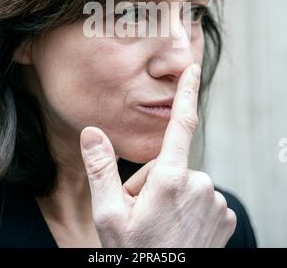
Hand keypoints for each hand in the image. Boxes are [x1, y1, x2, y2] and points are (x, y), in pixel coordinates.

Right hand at [80, 63, 236, 247]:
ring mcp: (216, 202)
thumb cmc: (135, 255)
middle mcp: (200, 185)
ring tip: (158, 225)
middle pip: (171, 164)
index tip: (194, 69)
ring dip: (170, 197)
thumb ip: (101, 169)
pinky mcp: (225, 216)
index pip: (181, 125)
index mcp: (171, 179)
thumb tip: (92, 132)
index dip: (188, 93)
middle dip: (153, 181)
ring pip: (186, 183)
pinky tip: (178, 231)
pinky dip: (189, 208)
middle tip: (140, 211)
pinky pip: (203, 198)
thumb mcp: (108, 215)